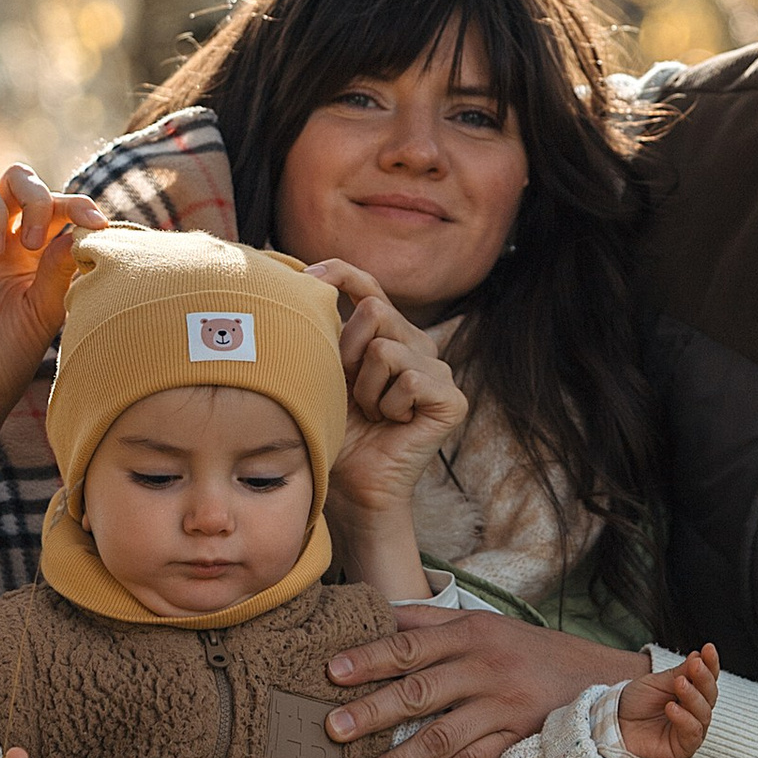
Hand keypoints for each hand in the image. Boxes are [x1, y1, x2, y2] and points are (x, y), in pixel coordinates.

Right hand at [0, 165, 103, 513]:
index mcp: (31, 248)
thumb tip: (77, 231)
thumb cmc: (9, 357)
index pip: (55, 204)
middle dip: (31, 194)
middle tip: (33, 242)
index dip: (77, 204)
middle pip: (14, 179)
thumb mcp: (44, 313)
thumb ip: (60, 271)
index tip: (96, 223)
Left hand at [310, 260, 469, 525]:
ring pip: (386, 349)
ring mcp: (439, 371)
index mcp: (388, 336)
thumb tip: (306, 281)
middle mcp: (418, 346)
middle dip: (347, 354)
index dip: (342, 273)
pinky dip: (389, 405)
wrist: (353, 484)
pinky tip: (394, 424)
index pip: (370, 288)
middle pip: (376, 312)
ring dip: (365, 389)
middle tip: (349, 393)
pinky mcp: (451, 398)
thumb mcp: (325, 373)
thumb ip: (327, 331)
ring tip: (372, 414)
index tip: (308, 276)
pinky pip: (408, 378)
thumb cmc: (335, 431)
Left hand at [323, 607, 627, 757]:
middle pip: (420, 691)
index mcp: (470, 632)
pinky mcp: (517, 738)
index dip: (370, 658)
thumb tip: (372, 615)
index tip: (332, 672)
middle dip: (373, 712)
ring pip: (443, 736)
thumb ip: (427, 621)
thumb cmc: (524, 648)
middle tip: (333, 730)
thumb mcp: (481, 622)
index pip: (410, 645)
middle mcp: (485, 667)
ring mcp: (502, 706)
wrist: (596, 676)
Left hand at [618, 643, 717, 757]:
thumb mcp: (655, 682)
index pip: (707, 678)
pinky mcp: (683, 748)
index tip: (708, 648)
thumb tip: (700, 656)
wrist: (613, 726)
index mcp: (690, 693)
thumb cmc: (635, 704)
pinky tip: (671, 707)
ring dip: (693, 696)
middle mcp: (694, 712)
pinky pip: (692, 732)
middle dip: (704, 678)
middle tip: (695, 665)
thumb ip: (679, 673)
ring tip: (679, 684)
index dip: (710, 664)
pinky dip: (684, 719)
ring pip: (704, 713)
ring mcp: (691, 729)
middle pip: (709, 695)